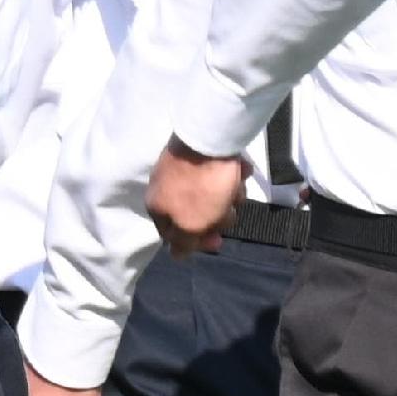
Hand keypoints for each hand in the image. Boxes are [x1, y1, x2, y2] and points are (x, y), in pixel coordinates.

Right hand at [146, 142, 247, 257]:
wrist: (211, 139)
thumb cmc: (201, 188)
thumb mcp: (191, 224)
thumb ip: (184, 243)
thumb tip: (176, 256)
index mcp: (158, 208)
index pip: (175, 236)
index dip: (198, 241)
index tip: (219, 240)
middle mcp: (164, 190)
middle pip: (196, 216)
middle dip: (218, 216)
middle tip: (229, 210)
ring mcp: (181, 171)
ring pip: (210, 196)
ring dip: (229, 196)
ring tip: (236, 185)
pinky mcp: (199, 156)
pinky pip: (216, 175)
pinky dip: (230, 176)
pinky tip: (239, 171)